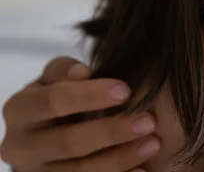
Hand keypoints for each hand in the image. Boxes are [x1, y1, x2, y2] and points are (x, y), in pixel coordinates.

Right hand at [1, 56, 160, 170]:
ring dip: (120, 158)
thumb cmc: (60, 95)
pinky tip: (141, 170)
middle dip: (111, 131)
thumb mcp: (56, 77)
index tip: (126, 90)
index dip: (89, 95)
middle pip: (68, 142)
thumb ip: (66, 70)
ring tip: (153, 143)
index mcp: (20, 110)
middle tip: (149, 121)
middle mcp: (20, 146)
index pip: (52, 101)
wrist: (47, 131)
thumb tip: (83, 73)